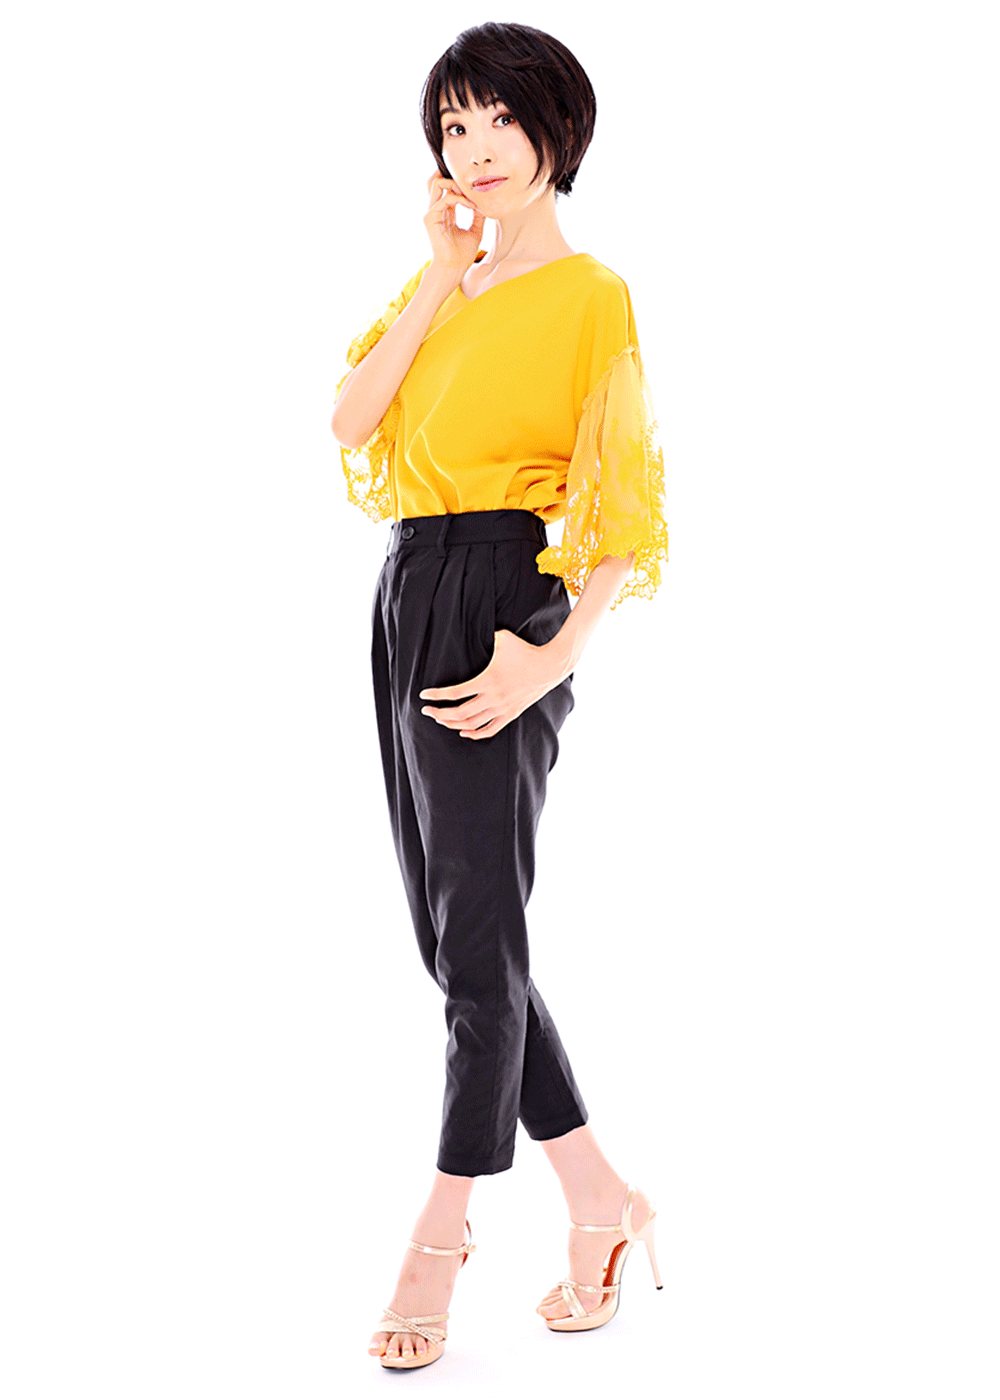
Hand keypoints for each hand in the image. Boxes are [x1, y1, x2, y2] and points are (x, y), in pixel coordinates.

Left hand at [419, 629, 566, 739]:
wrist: (549, 667)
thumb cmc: (525, 651)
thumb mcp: (503, 638)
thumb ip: (485, 635)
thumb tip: (471, 626)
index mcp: (487, 681)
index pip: (455, 693)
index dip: (437, 696)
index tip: (423, 696)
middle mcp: (493, 698)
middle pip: (460, 713)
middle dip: (439, 714)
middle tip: (427, 711)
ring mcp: (502, 709)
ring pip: (472, 724)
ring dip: (453, 724)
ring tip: (441, 720)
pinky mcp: (511, 714)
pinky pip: (490, 729)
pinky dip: (475, 733)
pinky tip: (463, 731)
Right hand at [423, 171, 485, 280]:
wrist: (455, 268)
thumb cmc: (462, 254)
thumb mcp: (476, 231)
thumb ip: (478, 216)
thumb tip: (485, 204)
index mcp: (445, 212)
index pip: (446, 188)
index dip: (460, 183)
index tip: (477, 189)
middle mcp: (436, 211)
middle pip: (436, 181)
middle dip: (452, 177)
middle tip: (470, 185)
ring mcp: (431, 213)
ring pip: (437, 184)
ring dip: (455, 185)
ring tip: (470, 195)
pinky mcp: (431, 218)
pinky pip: (445, 199)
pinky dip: (460, 200)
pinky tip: (472, 206)